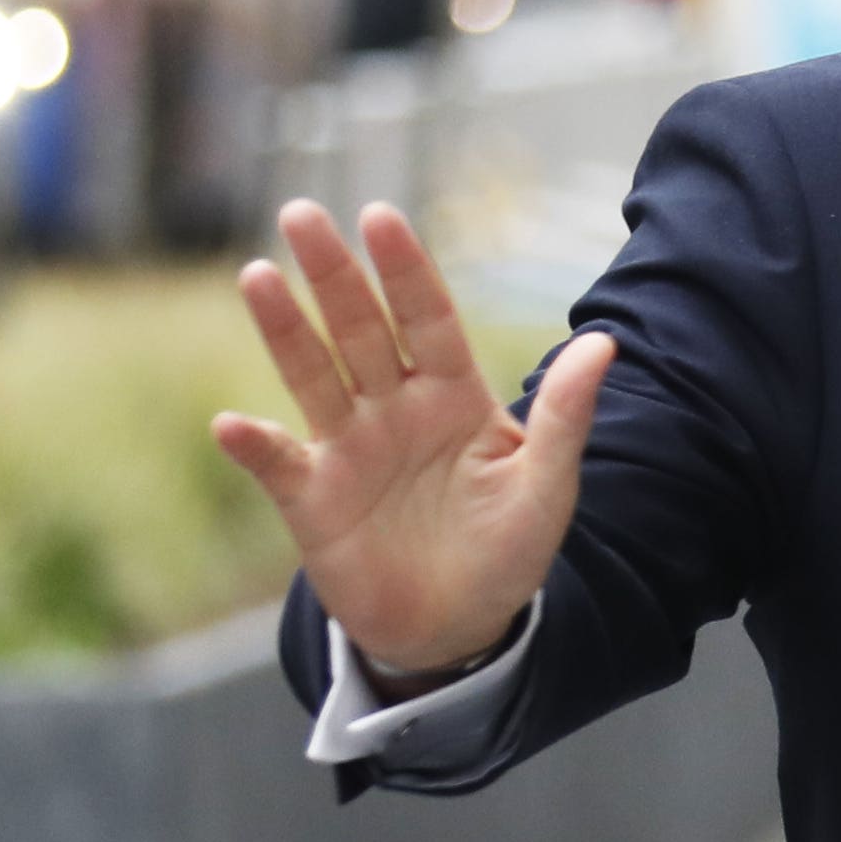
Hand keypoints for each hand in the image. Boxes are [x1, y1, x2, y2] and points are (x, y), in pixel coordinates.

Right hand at [211, 200, 612, 681]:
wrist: (459, 628)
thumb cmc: (508, 550)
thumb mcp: (547, 486)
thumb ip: (566, 415)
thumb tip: (606, 342)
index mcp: (454, 397)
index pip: (428, 319)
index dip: (405, 271)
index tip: (381, 217)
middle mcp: (394, 409)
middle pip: (360, 329)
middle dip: (332, 274)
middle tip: (301, 214)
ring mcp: (349, 448)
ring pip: (312, 376)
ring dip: (284, 330)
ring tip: (255, 276)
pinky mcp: (312, 499)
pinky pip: (277, 463)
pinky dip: (255, 445)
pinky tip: (234, 426)